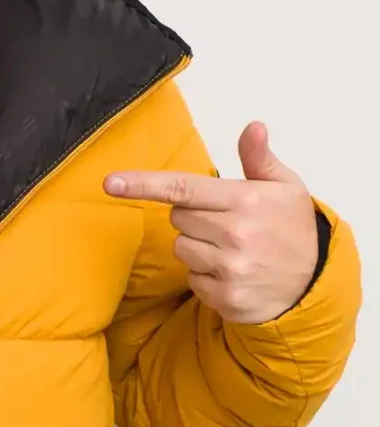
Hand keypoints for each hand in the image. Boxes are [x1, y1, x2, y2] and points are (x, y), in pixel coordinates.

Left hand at [104, 121, 317, 323]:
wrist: (316, 284)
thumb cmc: (292, 227)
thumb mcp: (285, 187)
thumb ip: (259, 158)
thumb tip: (253, 127)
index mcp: (245, 201)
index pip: (182, 188)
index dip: (143, 184)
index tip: (111, 183)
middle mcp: (236, 235)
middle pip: (178, 217)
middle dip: (193, 216)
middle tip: (226, 222)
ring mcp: (231, 269)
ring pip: (181, 248)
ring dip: (198, 246)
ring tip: (231, 249)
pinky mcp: (227, 299)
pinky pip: (192, 278)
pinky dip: (206, 276)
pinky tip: (233, 273)